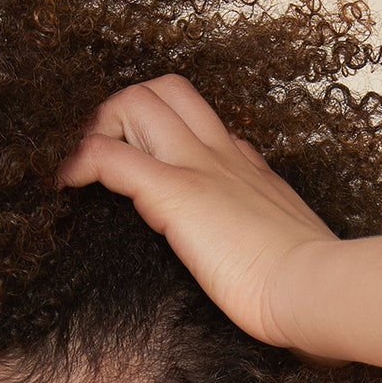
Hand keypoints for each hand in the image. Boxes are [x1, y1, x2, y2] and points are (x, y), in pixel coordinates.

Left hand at [55, 74, 350, 369]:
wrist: (316, 290)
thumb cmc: (308, 289)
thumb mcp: (290, 254)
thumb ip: (270, 246)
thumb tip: (264, 273)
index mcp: (248, 171)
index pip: (203, 126)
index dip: (167, 135)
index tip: (148, 170)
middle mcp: (222, 156)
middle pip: (166, 91)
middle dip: (126, 113)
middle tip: (106, 158)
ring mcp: (197, 169)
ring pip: (136, 102)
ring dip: (100, 126)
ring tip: (84, 171)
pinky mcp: (174, 194)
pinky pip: (108, 156)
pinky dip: (78, 163)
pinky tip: (65, 187)